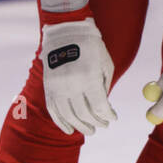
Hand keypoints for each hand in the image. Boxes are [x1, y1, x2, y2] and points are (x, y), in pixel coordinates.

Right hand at [41, 17, 116, 136]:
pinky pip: (54, 110)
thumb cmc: (91, 47)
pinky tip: (70, 130)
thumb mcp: (106, 64)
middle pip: (84, 114)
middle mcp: (71, 84)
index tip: (113, 118)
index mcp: (89, 77)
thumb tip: (104, 109)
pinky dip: (61, 123)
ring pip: (69, 116)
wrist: (66, 31)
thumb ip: (105, 87)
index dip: (108, 116)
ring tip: (90, 131)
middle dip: (96, 123)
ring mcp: (57, 87)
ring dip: (80, 127)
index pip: (99, 106)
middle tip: (103, 126)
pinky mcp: (48, 87)